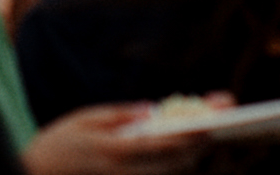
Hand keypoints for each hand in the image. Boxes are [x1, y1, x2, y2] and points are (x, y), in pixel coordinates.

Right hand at [24, 103, 209, 174]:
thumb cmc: (58, 143)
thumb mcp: (85, 119)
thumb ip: (120, 115)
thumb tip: (151, 110)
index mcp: (114, 151)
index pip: (161, 143)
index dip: (189, 133)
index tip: (211, 121)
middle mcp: (125, 173)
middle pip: (173, 161)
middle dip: (199, 142)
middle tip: (221, 121)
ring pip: (169, 171)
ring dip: (191, 153)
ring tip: (208, 131)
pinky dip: (173, 161)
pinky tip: (184, 146)